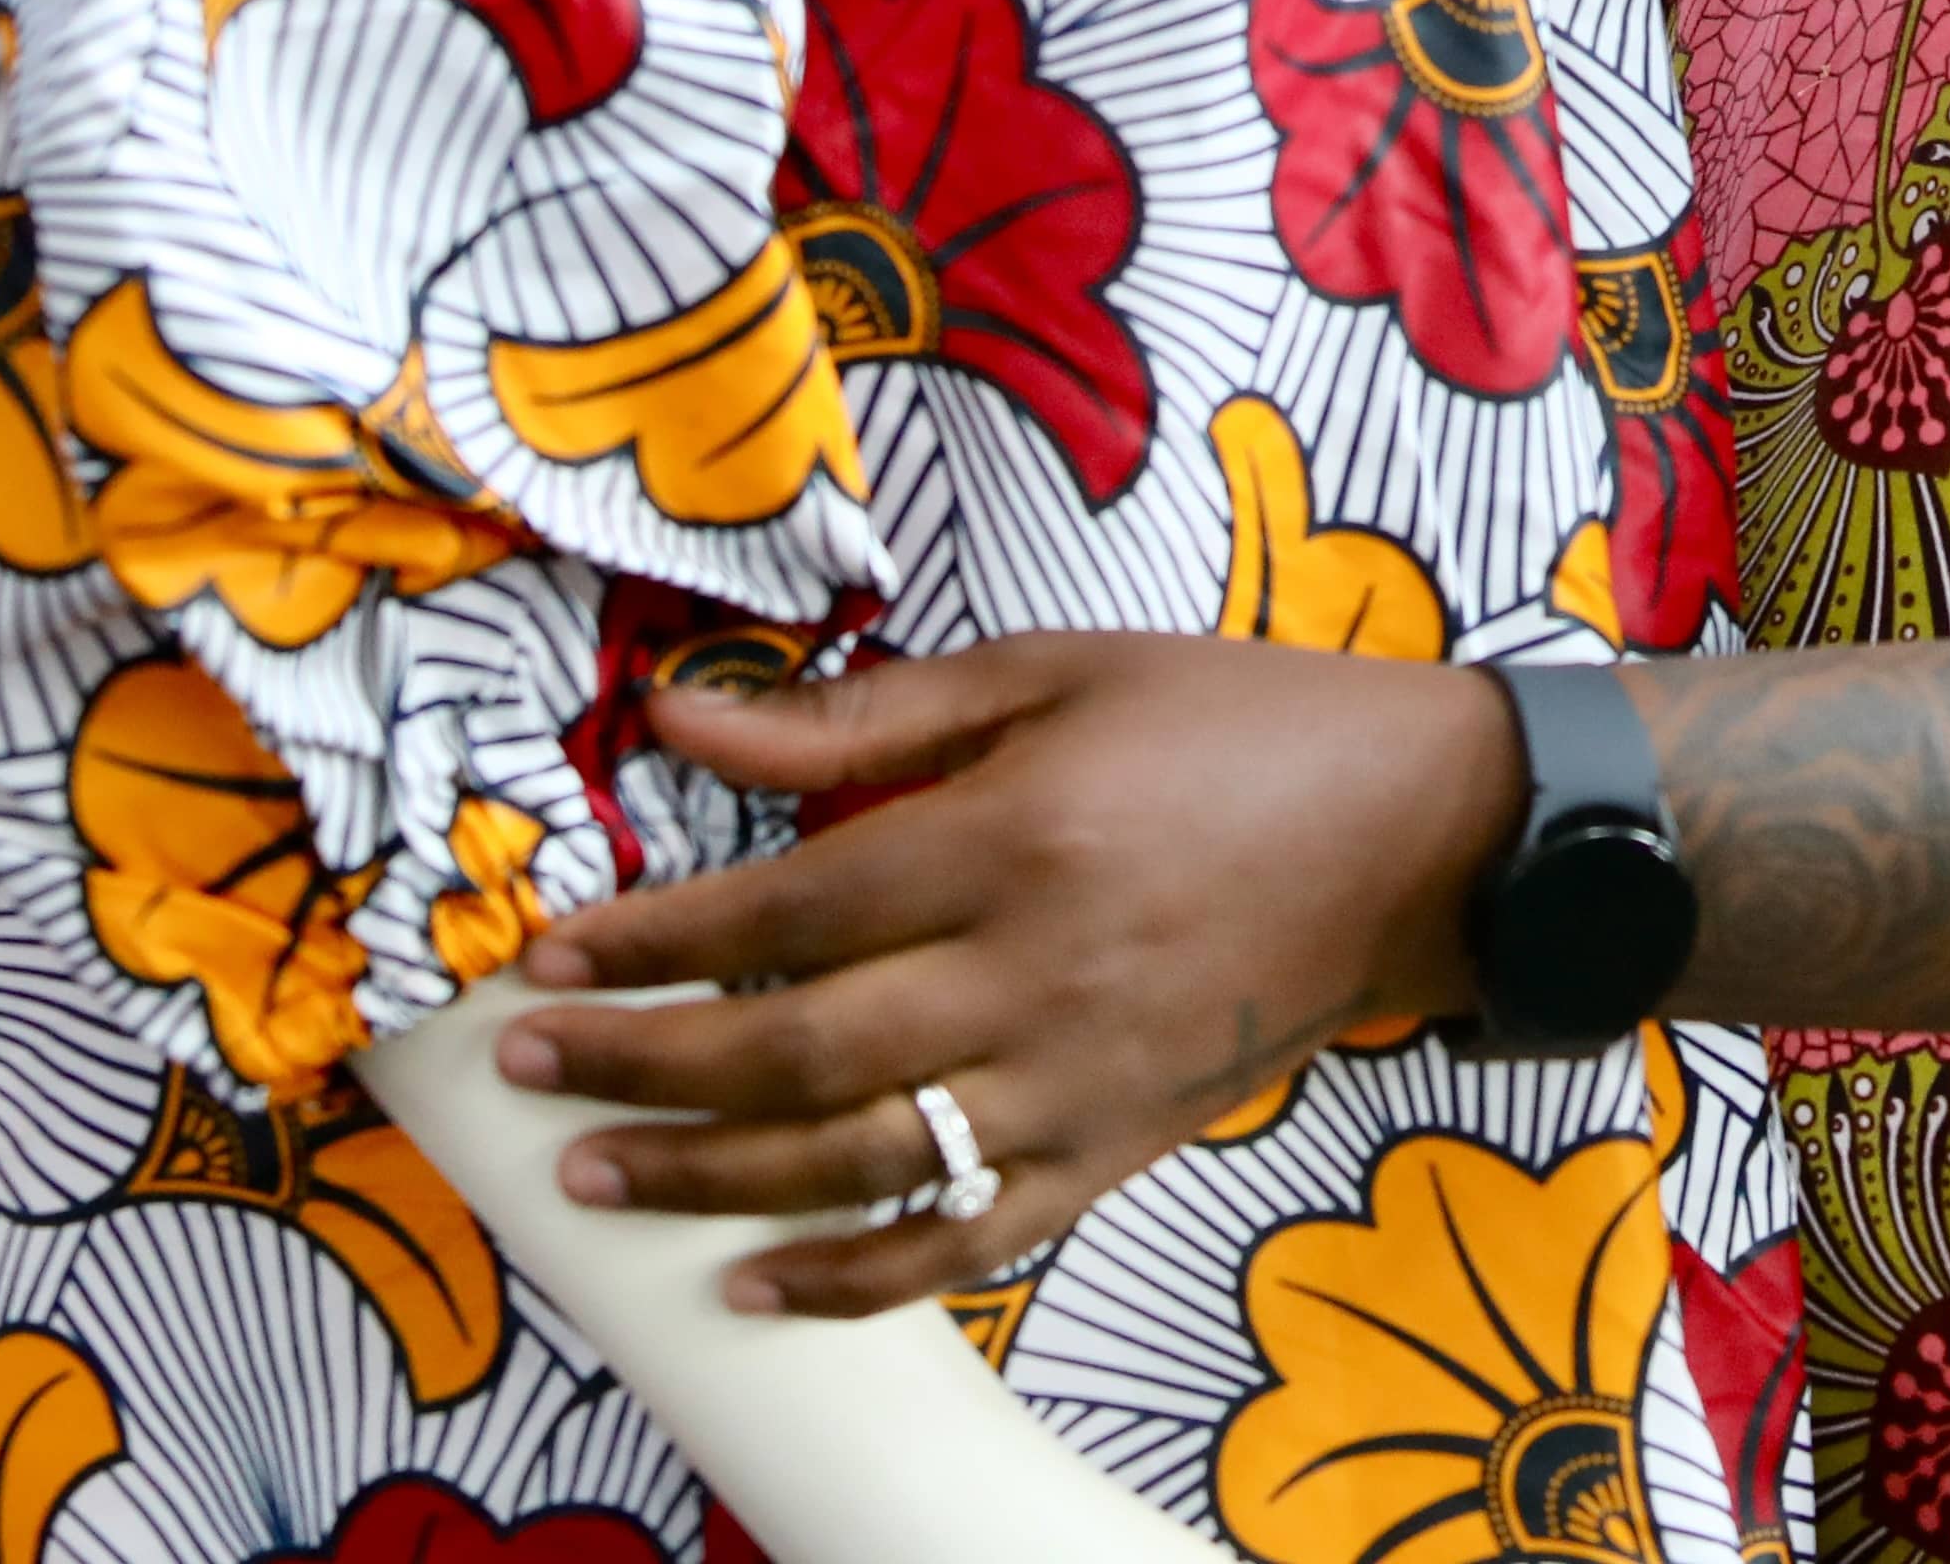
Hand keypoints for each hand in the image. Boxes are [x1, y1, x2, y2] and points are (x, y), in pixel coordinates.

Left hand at [494, 634, 1522, 1320]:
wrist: (1421, 835)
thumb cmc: (1235, 725)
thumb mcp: (1055, 670)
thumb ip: (867, 714)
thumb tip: (685, 722)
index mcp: (1013, 839)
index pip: (787, 910)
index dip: (654, 937)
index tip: (551, 948)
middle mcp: (1031, 978)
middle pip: (796, 1049)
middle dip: (642, 1062)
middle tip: (528, 1063)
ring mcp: (1073, 1086)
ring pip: (857, 1162)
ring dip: (708, 1178)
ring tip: (591, 1176)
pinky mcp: (1112, 1152)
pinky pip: (963, 1242)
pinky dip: (854, 1276)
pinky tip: (754, 1279)